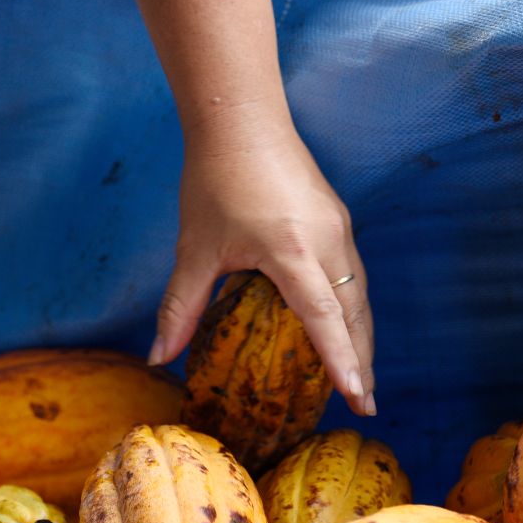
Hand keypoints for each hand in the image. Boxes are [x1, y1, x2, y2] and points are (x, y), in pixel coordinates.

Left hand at [148, 117, 375, 416]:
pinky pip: (354, 275)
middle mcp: (328, 241)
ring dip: (362, 336)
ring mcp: (339, 228)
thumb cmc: (215, 179)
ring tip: (360, 376)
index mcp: (293, 250)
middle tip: (364, 404)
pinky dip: (354, 309)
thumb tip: (158, 357)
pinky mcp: (338, 219)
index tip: (356, 396)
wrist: (241, 118)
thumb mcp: (195, 248)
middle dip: (363, 360)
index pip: (324, 317)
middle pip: (355, 313)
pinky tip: (344, 327)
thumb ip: (181, 306)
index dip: (341, 360)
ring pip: (360, 294)